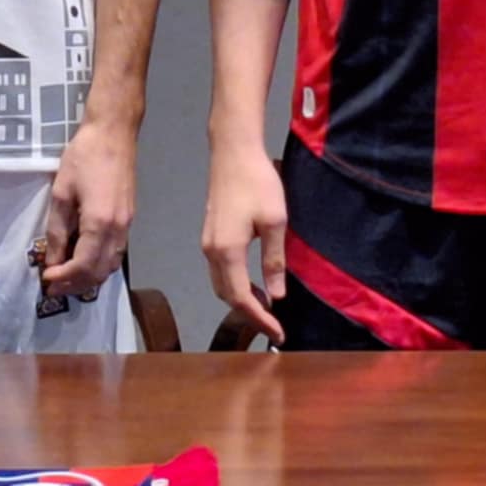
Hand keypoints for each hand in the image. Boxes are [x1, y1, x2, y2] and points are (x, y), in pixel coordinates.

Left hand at [42, 118, 137, 298]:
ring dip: (89, 277)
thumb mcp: (62, 192)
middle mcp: (118, 228)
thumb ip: (57, 230)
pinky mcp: (130, 217)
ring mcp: (128, 223)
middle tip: (53, 285)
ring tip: (67, 277)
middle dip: (76, 284)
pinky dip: (100, 263)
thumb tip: (53, 259)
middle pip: (100, 271)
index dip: (63, 277)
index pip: (82, 265)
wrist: (114, 132)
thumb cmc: (84, 157)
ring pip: (111, 264)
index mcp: (100, 223)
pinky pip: (116, 251)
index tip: (45, 278)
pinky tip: (84, 259)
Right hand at [201, 142, 288, 344]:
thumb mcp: (274, 222)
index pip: (241, 298)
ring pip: (221, 284)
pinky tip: (253, 280)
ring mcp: (207, 242)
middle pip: (226, 296)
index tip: (278, 334)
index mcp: (227, 252)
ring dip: (242, 299)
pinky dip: (236, 283)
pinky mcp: (211, 233)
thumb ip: (274, 261)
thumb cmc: (257, 183)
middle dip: (250, 314)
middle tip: (274, 326)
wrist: (233, 151)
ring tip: (267, 307)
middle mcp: (211, 252)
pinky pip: (220, 270)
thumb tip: (277, 295)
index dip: (260, 319)